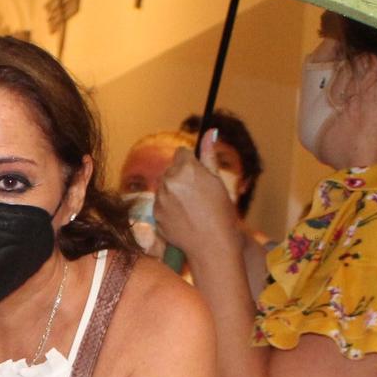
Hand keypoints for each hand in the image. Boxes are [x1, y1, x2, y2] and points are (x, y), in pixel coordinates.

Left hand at [154, 132, 242, 264]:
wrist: (212, 245)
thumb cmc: (221, 212)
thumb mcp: (218, 181)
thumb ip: (209, 155)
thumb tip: (210, 131)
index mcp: (185, 169)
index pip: (181, 153)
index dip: (191, 162)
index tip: (199, 174)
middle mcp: (168, 182)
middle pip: (171, 169)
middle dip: (181, 176)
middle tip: (198, 194)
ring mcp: (160, 199)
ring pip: (165, 186)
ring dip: (174, 192)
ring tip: (192, 207)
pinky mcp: (155, 214)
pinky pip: (161, 203)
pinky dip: (169, 207)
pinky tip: (184, 217)